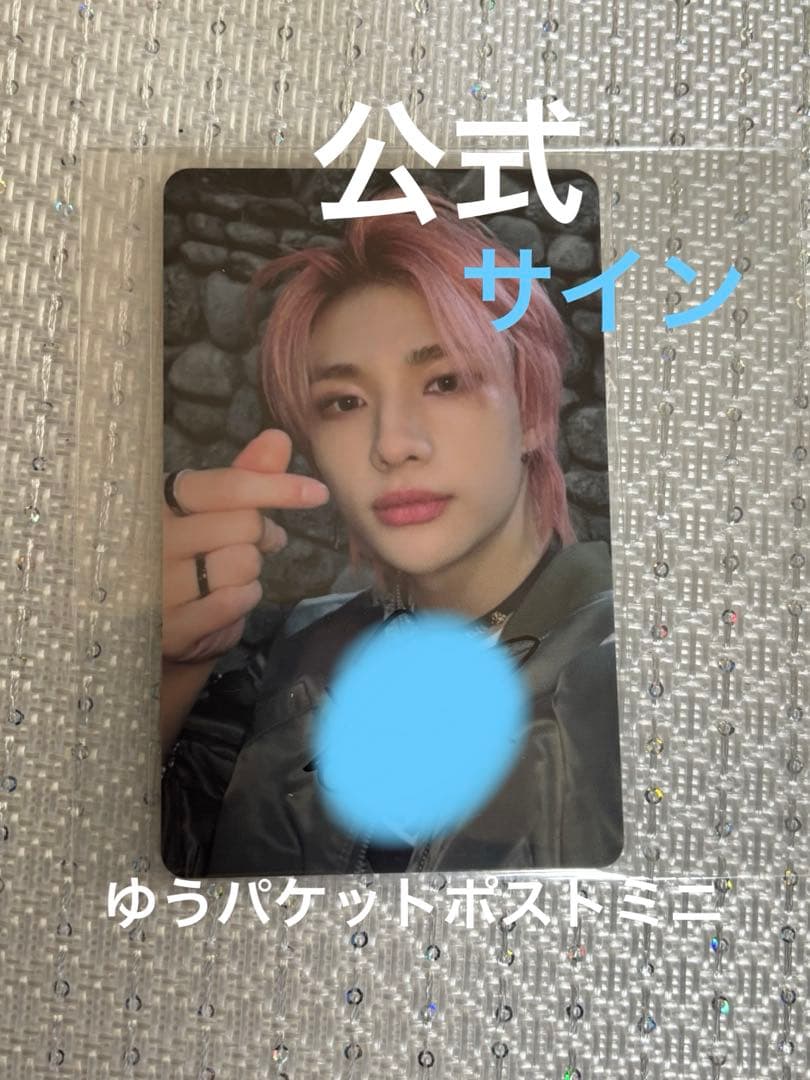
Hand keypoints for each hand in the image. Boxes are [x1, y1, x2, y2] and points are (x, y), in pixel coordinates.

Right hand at [162, 429, 328, 662]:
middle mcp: (153, 536)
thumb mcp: (207, 509)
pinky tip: (224, 597)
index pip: (228, 486)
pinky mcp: (169, 623)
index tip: (317, 492)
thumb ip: (244, 476)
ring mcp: (157, 581)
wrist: (148, 615)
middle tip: (253, 543)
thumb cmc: (183, 552)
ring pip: (243, 563)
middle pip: (244, 525)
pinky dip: (243, 598)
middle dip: (260, 536)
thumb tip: (278, 439)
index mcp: (160, 498)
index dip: (276, 487)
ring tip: (226, 572)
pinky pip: (234, 601)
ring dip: (250, 570)